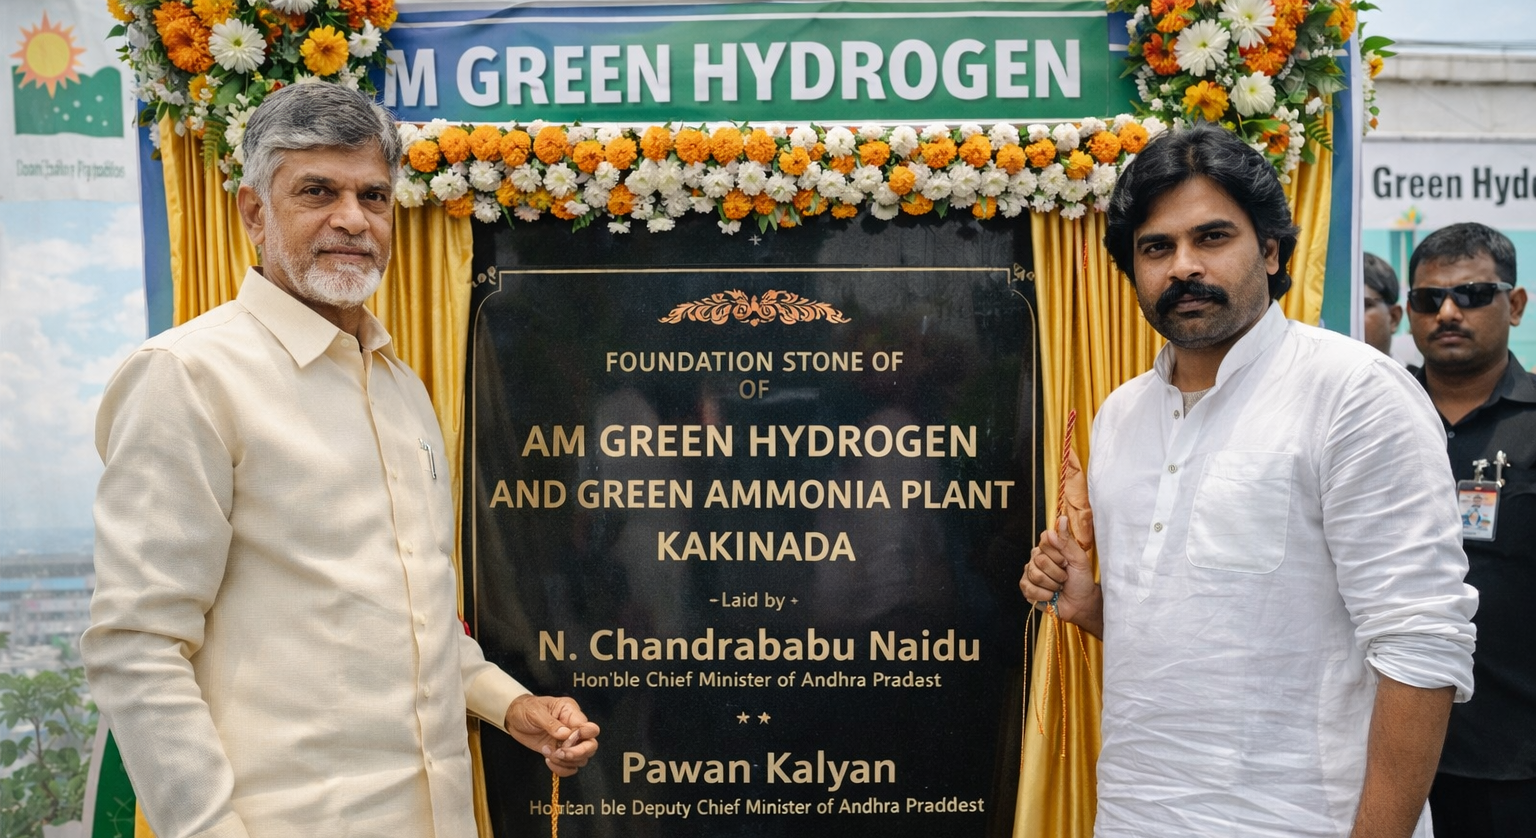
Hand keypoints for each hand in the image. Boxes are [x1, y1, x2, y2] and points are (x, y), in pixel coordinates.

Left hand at [504, 695, 599, 776]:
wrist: (513, 717)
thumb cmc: (526, 709)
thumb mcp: (536, 712)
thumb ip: (551, 723)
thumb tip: (565, 735)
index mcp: (571, 713)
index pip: (590, 728)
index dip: (582, 737)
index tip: (566, 740)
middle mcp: (573, 728)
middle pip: (591, 745)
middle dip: (578, 753)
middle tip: (560, 753)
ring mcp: (567, 742)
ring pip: (581, 759)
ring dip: (566, 761)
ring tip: (549, 754)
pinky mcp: (558, 752)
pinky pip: (569, 766)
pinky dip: (561, 768)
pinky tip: (548, 760)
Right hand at [1019, 515, 1102, 636]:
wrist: (1081, 604)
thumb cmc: (1082, 581)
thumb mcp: (1079, 559)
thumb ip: (1067, 540)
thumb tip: (1062, 519)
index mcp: (1049, 548)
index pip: (1044, 541)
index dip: (1056, 554)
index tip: (1066, 562)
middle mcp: (1037, 558)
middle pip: (1039, 560)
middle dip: (1057, 573)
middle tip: (1065, 577)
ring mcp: (1030, 573)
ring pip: (1034, 575)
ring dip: (1052, 585)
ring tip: (1059, 588)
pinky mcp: (1027, 588)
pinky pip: (1029, 588)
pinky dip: (1044, 595)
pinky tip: (1051, 596)